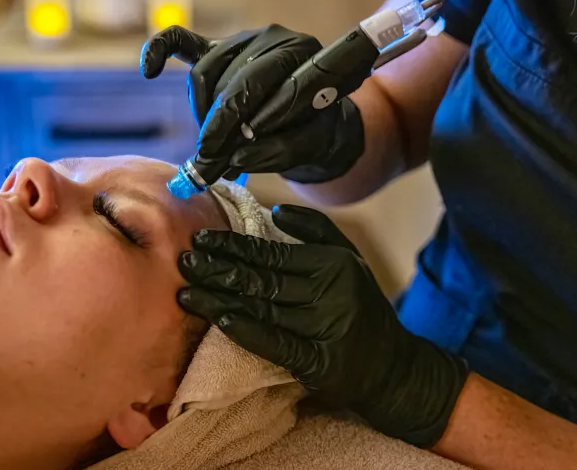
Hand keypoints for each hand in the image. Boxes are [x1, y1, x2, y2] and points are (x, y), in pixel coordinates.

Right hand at [140, 25, 364, 183]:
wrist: (315, 113)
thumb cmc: (315, 128)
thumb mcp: (312, 145)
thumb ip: (281, 151)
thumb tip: (237, 158)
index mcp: (304, 55)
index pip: (265, 85)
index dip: (242, 122)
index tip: (226, 155)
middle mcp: (274, 38)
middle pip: (232, 79)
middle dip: (218, 124)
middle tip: (209, 159)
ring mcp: (243, 39)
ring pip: (207, 73)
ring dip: (204, 112)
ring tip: (213, 142)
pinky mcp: (218, 46)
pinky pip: (181, 41)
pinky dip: (160, 51)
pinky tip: (148, 71)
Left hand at [176, 204, 468, 447]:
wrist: (392, 366)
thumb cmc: (360, 306)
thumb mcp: (349, 260)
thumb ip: (315, 230)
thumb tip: (274, 210)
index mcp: (332, 264)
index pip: (272, 253)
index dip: (234, 246)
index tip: (202, 239)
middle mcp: (329, 293)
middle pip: (262, 279)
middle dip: (218, 269)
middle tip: (184, 260)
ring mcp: (324, 328)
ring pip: (261, 309)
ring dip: (219, 300)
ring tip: (185, 291)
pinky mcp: (318, 362)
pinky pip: (275, 343)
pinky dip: (247, 331)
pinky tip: (220, 321)